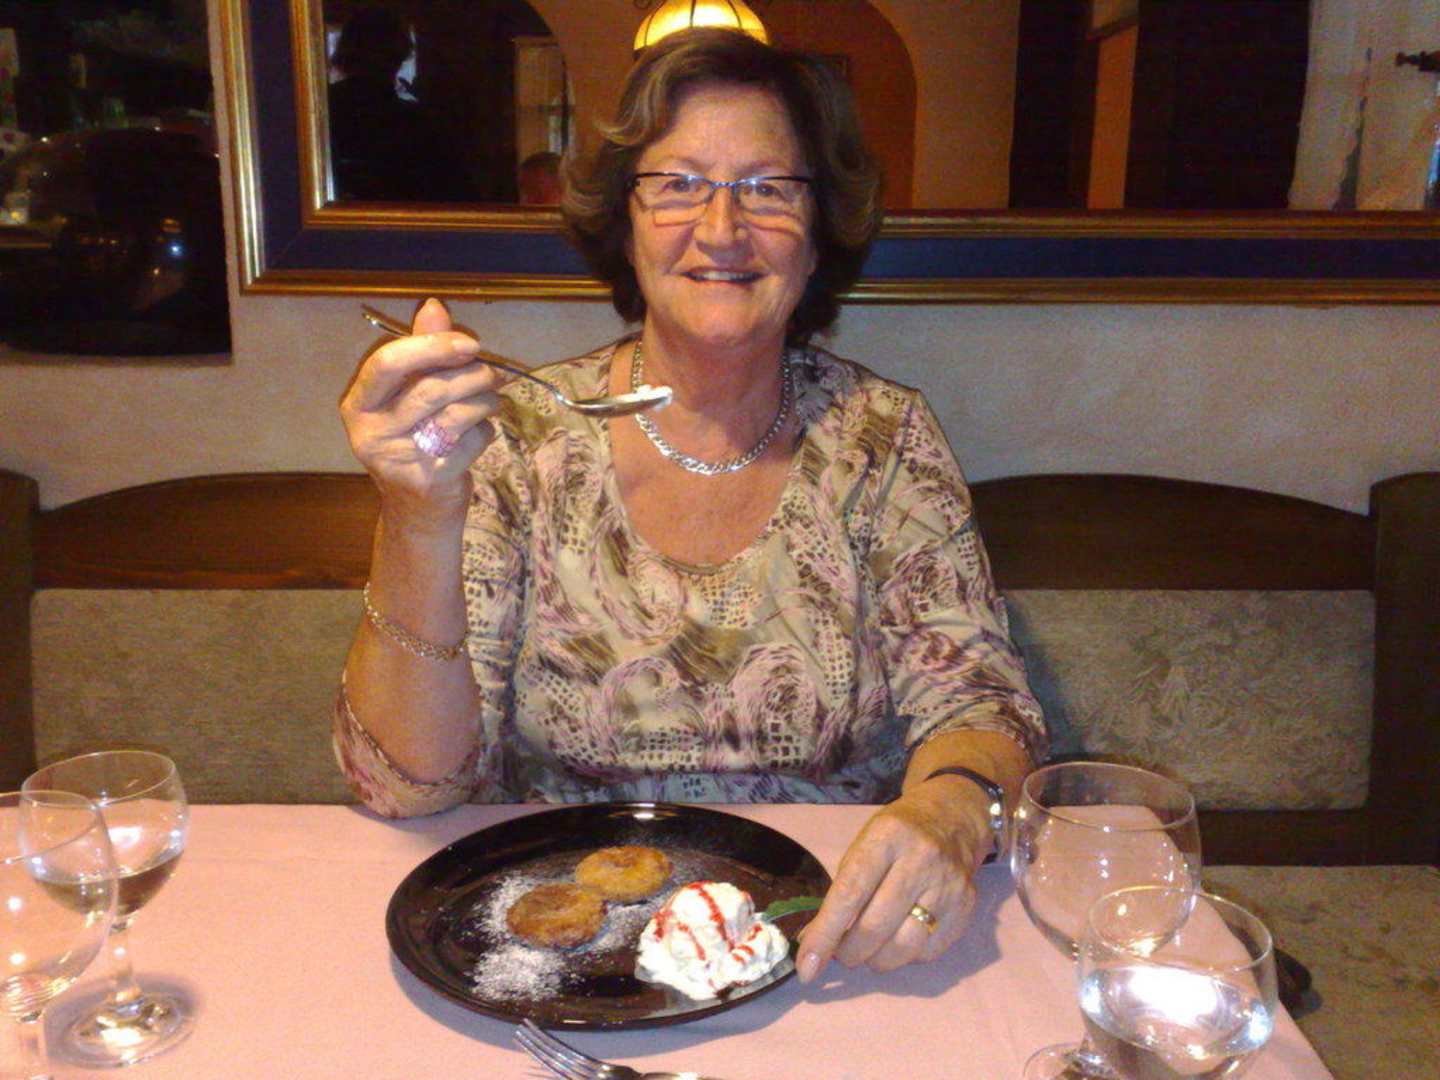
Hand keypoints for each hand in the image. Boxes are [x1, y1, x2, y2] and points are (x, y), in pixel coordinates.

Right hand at [340, 297, 506, 522]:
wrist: (417, 509)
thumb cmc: (415, 439)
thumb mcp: (410, 394)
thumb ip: (421, 352)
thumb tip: (433, 307)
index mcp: (358, 404)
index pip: (388, 364)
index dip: (432, 347)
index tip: (469, 343)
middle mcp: (370, 432)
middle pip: (430, 389)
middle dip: (472, 375)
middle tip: (494, 373)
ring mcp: (398, 459)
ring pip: (456, 414)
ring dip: (485, 402)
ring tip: (492, 399)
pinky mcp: (430, 479)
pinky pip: (471, 441)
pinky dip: (485, 432)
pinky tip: (479, 433)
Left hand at [795, 781, 991, 981]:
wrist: (951, 819)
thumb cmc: (895, 836)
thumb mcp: (862, 847)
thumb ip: (841, 893)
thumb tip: (814, 943)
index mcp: (886, 837)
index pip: (849, 894)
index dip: (825, 935)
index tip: (807, 967)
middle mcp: (921, 859)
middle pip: (876, 927)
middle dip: (849, 953)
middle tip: (841, 953)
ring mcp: (948, 884)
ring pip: (904, 948)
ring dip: (876, 960)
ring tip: (868, 950)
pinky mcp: (966, 907)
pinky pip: (928, 953)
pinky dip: (906, 957)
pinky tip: (898, 940)